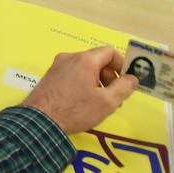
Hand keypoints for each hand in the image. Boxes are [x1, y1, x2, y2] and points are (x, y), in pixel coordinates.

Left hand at [21, 46, 138, 134]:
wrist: (40, 121)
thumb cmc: (75, 110)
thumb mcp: (106, 102)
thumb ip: (123, 88)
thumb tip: (133, 78)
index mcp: (84, 60)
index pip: (109, 52)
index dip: (121, 65)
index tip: (125, 82)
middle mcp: (69, 57)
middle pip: (97, 60)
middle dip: (109, 77)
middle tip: (113, 98)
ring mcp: (57, 66)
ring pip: (84, 68)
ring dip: (96, 82)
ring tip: (99, 104)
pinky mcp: (50, 76)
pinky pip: (73, 74)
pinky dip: (83, 84)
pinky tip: (83, 102)